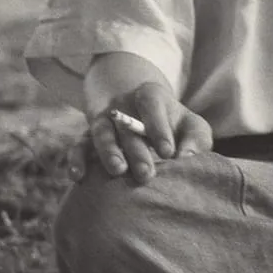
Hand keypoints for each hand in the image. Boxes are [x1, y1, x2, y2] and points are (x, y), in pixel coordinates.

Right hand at [84, 78, 213, 183]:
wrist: (138, 110)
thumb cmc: (172, 124)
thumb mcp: (190, 125)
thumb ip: (196, 140)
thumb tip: (187, 158)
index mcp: (150, 96)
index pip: (152, 105)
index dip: (158, 127)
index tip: (168, 152)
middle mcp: (123, 106)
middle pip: (127, 125)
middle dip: (136, 150)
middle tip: (147, 174)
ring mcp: (103, 120)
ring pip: (101, 132)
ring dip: (107, 151)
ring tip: (117, 171)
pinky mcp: (88, 137)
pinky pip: (78, 145)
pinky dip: (76, 159)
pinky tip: (78, 177)